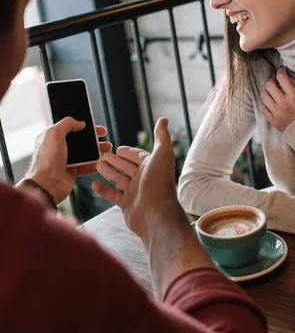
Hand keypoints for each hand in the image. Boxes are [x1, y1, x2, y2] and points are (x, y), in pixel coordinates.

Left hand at [26, 118, 111, 203]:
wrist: (47, 185)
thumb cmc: (47, 161)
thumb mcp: (54, 134)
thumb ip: (67, 124)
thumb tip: (79, 123)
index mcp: (51, 137)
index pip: (67, 127)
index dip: (80, 124)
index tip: (91, 123)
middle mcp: (57, 148)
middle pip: (78, 139)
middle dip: (92, 136)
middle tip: (102, 133)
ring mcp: (65, 160)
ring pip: (84, 152)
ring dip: (97, 149)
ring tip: (107, 147)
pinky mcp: (72, 171)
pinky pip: (86, 165)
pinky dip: (95, 163)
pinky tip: (102, 161)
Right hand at [93, 118, 177, 236]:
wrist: (156, 213)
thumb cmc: (159, 182)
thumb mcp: (162, 154)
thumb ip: (161, 136)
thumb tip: (163, 119)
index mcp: (152, 166)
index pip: (138, 156)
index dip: (129, 152)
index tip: (118, 148)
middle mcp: (144, 179)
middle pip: (126, 167)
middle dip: (115, 161)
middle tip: (102, 154)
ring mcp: (135, 193)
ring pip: (118, 179)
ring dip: (108, 172)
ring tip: (96, 164)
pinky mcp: (126, 205)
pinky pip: (113, 195)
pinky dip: (104, 189)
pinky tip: (94, 183)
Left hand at [261, 65, 294, 132]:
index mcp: (294, 96)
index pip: (281, 77)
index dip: (281, 71)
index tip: (283, 71)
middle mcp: (283, 104)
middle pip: (269, 85)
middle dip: (273, 80)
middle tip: (278, 81)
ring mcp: (277, 114)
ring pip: (264, 96)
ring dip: (269, 92)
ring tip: (275, 92)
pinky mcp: (274, 122)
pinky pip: (264, 109)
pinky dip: (267, 104)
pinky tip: (274, 104)